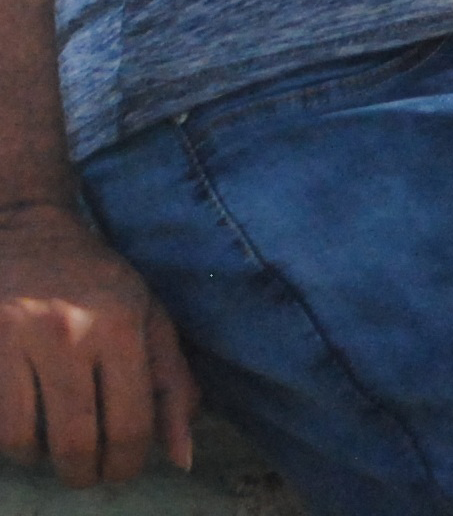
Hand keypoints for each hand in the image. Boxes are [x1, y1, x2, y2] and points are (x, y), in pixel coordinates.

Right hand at [0, 201, 195, 486]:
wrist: (27, 232)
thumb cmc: (98, 283)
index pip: (129, 424)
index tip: (121, 470)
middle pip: (75, 441)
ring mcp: (16, 340)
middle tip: (86, 472)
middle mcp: (68, 333)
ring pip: (23, 441)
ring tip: (51, 447)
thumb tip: (182, 459)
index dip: (126, 464)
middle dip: (84, 473)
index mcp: (122, 325)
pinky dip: (9, 440)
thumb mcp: (149, 319)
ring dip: (39, 459)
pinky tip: (25, 426)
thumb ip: (172, 387)